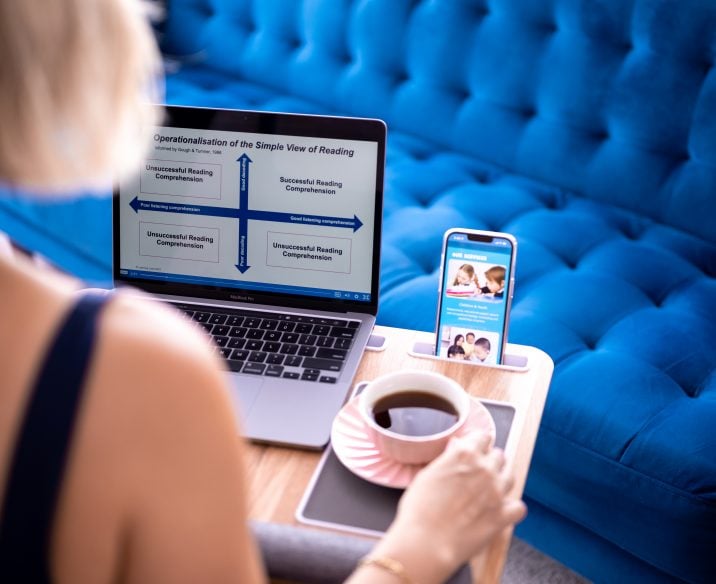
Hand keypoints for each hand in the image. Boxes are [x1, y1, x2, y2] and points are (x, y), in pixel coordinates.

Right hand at [371, 432, 525, 581]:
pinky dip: (511, 509)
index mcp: (464, 454)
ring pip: (510, 477)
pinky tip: (501, 513)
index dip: (478, 444)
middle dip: (490, 462)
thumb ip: (448, 460)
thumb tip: (455, 449)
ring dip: (501, 481)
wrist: (425, 542)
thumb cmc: (419, 510)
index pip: (482, 437)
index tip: (476, 450)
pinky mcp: (503, 516)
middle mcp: (484, 469)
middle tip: (479, 474)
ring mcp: (497, 492)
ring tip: (489, 492)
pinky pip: (518, 507)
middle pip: (499, 456)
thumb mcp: (427, 474)